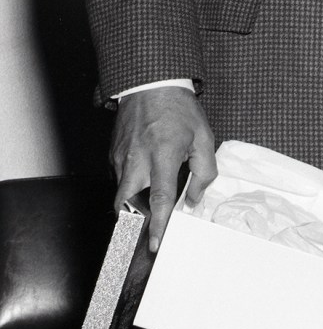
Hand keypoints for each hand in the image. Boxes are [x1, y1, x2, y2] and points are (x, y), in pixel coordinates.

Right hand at [111, 88, 217, 251]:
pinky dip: (130, 189)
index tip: (156, 243)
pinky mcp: (112, 155)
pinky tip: (144, 183)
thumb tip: (194, 199)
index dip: (159, 224)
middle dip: (135, 223)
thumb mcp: (203, 139)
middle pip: (126, 203)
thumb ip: (203, 173)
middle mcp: (137, 159)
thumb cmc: (179, 111)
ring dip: (133, 206)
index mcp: (162, 155)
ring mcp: (120, 158)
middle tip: (148, 232)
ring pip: (121, 194)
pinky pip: (119, 180)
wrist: (150, 85)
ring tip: (150, 208)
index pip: (159, 199)